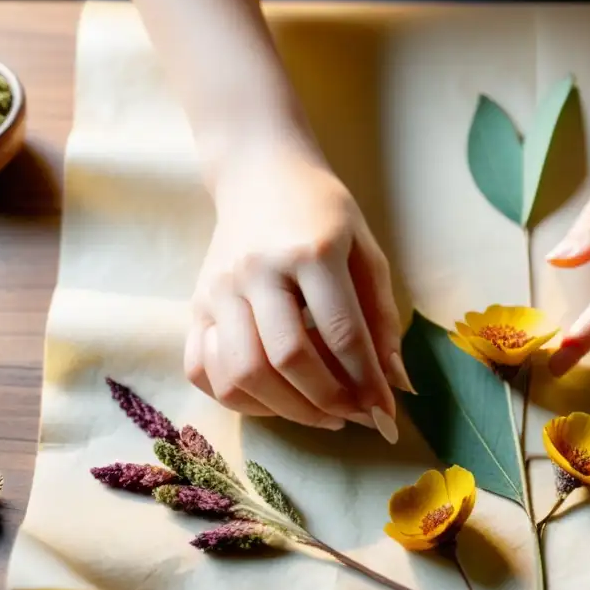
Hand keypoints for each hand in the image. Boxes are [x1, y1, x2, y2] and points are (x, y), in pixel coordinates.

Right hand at [184, 141, 409, 441]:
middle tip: (355, 416)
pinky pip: (201, 370)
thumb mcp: (366, 251)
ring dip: (287, 409)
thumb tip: (396, 383)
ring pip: (242, 373)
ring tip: (321, 415)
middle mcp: (258, 271)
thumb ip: (381, 316)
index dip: (367, 383)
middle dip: (329, 401)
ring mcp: (218, 290)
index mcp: (311, 252)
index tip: (386, 415)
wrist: (259, 173)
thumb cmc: (323, 214)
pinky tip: (273, 400)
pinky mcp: (194, 305)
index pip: (341, 334)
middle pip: (289, 359)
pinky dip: (237, 398)